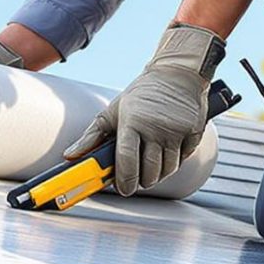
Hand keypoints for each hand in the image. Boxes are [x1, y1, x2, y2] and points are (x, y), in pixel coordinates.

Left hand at [65, 23, 224, 194]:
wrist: (176, 74)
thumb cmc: (140, 95)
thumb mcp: (112, 112)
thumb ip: (91, 137)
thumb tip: (69, 156)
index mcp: (132, 122)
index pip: (127, 160)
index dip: (124, 181)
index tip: (121, 188)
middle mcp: (155, 127)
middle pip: (149, 173)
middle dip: (140, 181)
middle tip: (135, 177)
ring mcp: (176, 131)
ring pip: (167, 171)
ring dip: (157, 175)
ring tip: (149, 164)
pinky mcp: (193, 133)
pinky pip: (182, 160)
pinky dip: (173, 162)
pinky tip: (166, 151)